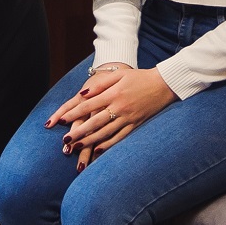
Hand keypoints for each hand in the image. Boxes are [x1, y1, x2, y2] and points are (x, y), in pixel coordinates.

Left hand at [49, 64, 177, 167]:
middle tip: (65, 140)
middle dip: (79, 132)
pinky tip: (98, 150)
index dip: (74, 113)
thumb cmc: (139, 77)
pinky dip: (108, 144)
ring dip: (90, 141)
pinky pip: (120, 137)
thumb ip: (100, 84)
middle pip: (95, 122)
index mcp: (114, 93)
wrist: (164, 84)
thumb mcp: (119, 75)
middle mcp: (120, 107)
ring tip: (77, 147)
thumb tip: (83, 93)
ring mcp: (128, 117)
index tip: (61, 121)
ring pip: (106, 132)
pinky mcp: (136, 124)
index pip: (89, 105)